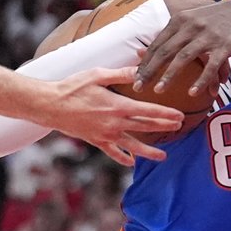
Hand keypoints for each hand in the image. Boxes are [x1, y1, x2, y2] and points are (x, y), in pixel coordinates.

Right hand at [47, 66, 183, 166]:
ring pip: (133, 146)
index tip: (180, 116)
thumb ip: (121, 74)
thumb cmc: (72, 87)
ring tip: (163, 156)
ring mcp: (106, 135)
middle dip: (163, 127)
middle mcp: (114, 123)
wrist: (50, 105)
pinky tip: (131, 162)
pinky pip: (113, 152)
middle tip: (178, 127)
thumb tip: (140, 69)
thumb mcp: (98, 75)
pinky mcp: (96, 141)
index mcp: (117, 106)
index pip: (148, 111)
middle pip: (145, 127)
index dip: (166, 114)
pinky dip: (123, 158)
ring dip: (149, 151)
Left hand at [137, 0, 230, 97]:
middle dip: (150, 70)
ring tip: (158, 90)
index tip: (134, 76)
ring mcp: (208, 36)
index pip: (157, 43)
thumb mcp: (188, 17)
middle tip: (138, 86)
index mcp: (180, 19)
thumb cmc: (211, 17)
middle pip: (166, 51)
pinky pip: (211, 66)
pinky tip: (192, 93)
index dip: (145, 61)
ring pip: (184, 58)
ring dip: (169, 75)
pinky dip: (201, 80)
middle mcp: (191, 27)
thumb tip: (141, 52)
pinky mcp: (225, 46)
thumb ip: (167, 35)